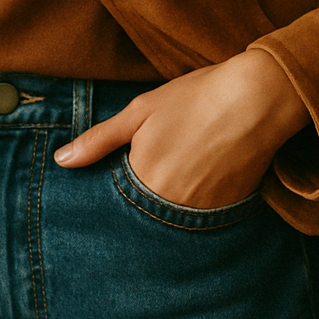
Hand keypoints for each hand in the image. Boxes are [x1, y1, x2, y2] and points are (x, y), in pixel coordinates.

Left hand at [53, 49, 309, 207]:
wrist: (257, 98)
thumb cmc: (195, 98)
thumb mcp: (140, 111)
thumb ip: (98, 140)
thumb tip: (61, 161)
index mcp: (144, 180)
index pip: (116, 204)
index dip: (116, 190)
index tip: (120, 180)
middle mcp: (171, 205)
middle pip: (144, 215)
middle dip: (141, 203)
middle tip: (158, 170)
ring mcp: (202, 212)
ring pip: (171, 219)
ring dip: (167, 206)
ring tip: (179, 172)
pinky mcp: (227, 212)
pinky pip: (200, 219)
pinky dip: (194, 204)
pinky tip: (201, 177)